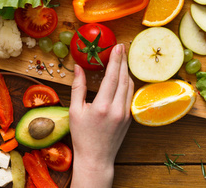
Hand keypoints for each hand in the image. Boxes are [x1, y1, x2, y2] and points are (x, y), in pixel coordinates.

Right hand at [69, 44, 133, 187]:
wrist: (96, 158)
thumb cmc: (82, 136)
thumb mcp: (75, 111)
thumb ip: (78, 87)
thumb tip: (78, 67)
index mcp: (102, 106)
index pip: (112, 77)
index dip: (115, 59)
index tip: (117, 46)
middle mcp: (117, 109)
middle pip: (123, 78)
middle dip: (122, 60)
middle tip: (121, 46)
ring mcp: (126, 113)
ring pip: (129, 86)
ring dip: (125, 71)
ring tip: (121, 59)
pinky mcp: (130, 117)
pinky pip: (130, 95)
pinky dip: (127, 83)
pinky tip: (123, 77)